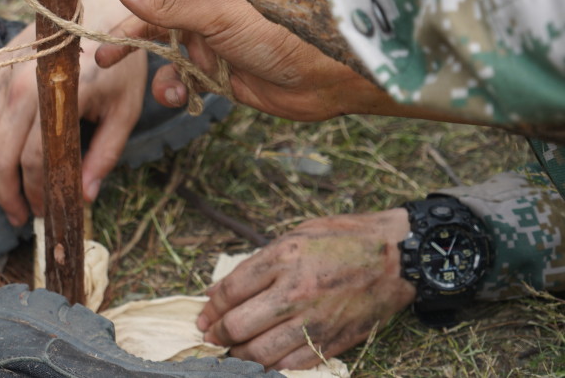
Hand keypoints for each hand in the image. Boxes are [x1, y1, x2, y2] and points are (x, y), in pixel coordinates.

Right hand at [0, 0, 145, 225]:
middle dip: (8, 194)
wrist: (99, 6)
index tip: (47, 213)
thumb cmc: (117, 60)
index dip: (37, 194)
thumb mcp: (125, 110)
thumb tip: (84, 197)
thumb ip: (104, 154)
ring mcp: (2, 73)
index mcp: (55, 96)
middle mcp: (19, 85)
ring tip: (6, 196)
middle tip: (22, 216)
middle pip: (0, 155)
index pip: (34, 161)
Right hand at [97, 0, 384, 121]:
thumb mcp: (220, 13)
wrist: (334, 74)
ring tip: (107, 65)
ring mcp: (212, 38)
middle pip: (148, 6)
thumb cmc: (286, 27)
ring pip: (160, 46)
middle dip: (116, 18)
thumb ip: (169, 4)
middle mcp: (205, 4)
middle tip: (82, 27)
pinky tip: (173, 95)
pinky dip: (173, 88)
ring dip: (137, 57)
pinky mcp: (221, 72)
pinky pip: (183, 79)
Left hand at [198, 210, 415, 369]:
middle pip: (239, 324)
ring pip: (260, 351)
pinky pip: (291, 364)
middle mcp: (295, 291)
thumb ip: (257, 263)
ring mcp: (314, 319)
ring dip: (239, 354)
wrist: (397, 256)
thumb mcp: (295, 235)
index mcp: (282, 257)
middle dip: (217, 334)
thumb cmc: (344, 239)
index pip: (231, 290)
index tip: (203, 316)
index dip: (211, 308)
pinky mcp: (332, 341)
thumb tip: (220, 290)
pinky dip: (271, 366)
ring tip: (231, 351)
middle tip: (210, 336)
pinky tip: (262, 360)